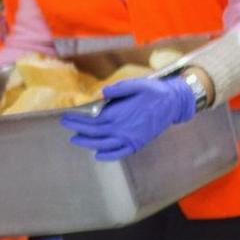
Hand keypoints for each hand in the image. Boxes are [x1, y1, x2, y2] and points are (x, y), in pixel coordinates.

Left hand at [60, 75, 196, 161]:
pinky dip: (108, 156)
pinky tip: (98, 155)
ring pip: (104, 145)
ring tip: (75, 139)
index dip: (77, 119)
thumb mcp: (136, 84)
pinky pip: (121, 153)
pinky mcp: (138, 143)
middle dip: (78, 129)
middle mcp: (123, 129)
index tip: (66, 117)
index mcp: (119, 114)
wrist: (174, 102)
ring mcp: (130, 138)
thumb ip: (118, 89)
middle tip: (65, 125)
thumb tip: (101, 93)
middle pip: (94, 132)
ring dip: (87, 143)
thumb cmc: (155, 91)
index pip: (92, 119)